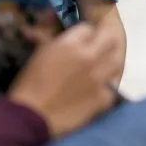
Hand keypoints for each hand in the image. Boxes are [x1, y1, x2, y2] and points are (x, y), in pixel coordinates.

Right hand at [8, 23, 120, 137]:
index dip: (85, 33)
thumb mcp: (39, 55)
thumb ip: (52, 40)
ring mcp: (100, 78)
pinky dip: (108, 85)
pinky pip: (114, 85)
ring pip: (118, 60)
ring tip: (103, 64)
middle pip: (110, 38)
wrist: (30, 118)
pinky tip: (101, 87)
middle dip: (104, 39)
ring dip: (111, 60)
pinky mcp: (104, 98)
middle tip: (98, 46)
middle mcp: (89, 57)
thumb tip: (55, 30)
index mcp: (70, 44)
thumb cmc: (28, 86)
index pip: (88, 28)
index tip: (83, 39)